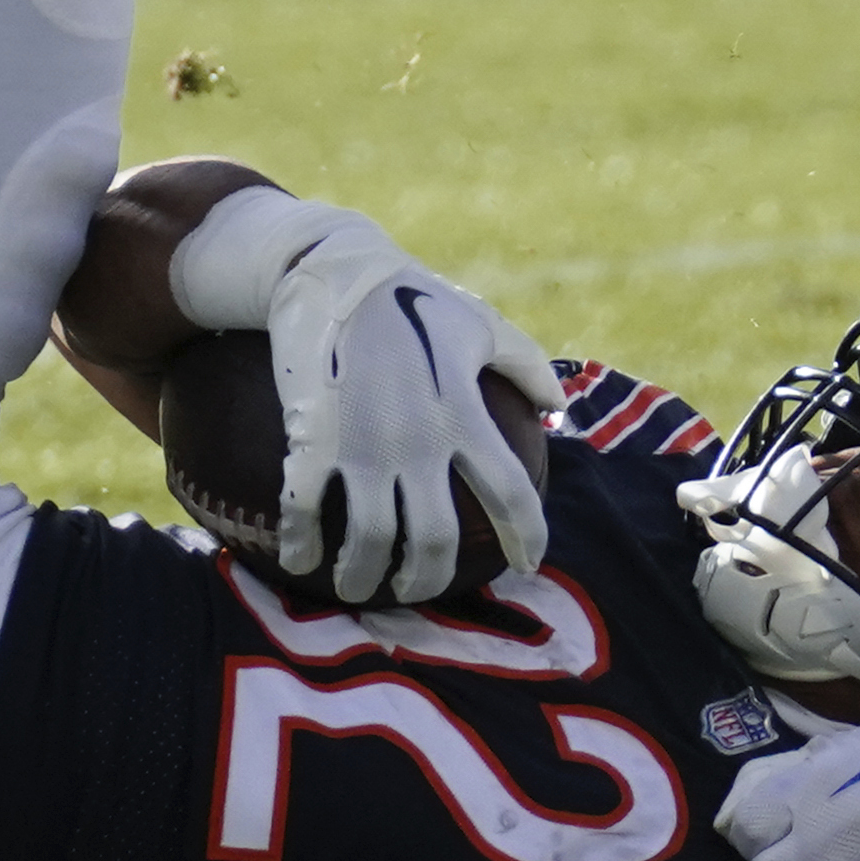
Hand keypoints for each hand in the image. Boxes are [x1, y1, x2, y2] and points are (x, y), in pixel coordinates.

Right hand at [171, 189, 562, 604]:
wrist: (334, 272)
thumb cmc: (415, 299)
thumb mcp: (482, 324)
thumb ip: (526, 366)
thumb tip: (558, 406)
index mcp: (466, 416)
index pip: (512, 496)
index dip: (527, 539)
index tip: (527, 563)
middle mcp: (418, 442)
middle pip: (436, 540)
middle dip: (429, 579)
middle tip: (420, 588)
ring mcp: (362, 445)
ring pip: (370, 541)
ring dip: (365, 577)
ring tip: (359, 588)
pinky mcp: (312, 439)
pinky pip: (304, 509)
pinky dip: (302, 544)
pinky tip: (301, 560)